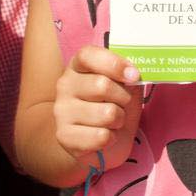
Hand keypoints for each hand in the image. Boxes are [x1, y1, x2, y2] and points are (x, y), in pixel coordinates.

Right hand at [52, 47, 143, 169]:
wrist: (98, 139)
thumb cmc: (114, 104)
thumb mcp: (124, 85)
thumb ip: (127, 75)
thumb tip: (132, 74)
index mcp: (78, 66)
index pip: (88, 55)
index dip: (114, 64)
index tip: (133, 76)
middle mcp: (65, 85)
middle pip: (101, 85)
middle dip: (123, 98)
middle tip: (123, 104)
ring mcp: (61, 111)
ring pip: (106, 114)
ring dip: (119, 120)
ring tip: (113, 121)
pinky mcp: (64, 136)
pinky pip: (100, 136)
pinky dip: (111, 138)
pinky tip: (105, 135)